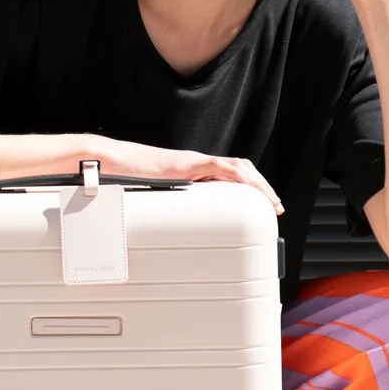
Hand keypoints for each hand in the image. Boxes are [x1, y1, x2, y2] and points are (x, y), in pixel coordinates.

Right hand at [90, 136, 283, 215]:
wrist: (113, 162)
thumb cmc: (128, 180)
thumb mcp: (156, 197)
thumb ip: (172, 206)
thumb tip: (179, 228)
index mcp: (193, 171)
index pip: (230, 174)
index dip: (251, 188)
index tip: (263, 206)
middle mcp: (197, 164)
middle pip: (241, 169)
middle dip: (262, 188)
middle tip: (274, 207)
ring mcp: (193, 162)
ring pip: (237, 166)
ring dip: (257, 184)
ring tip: (269, 201)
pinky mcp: (187, 163)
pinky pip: (221, 167)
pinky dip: (239, 178)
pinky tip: (249, 189)